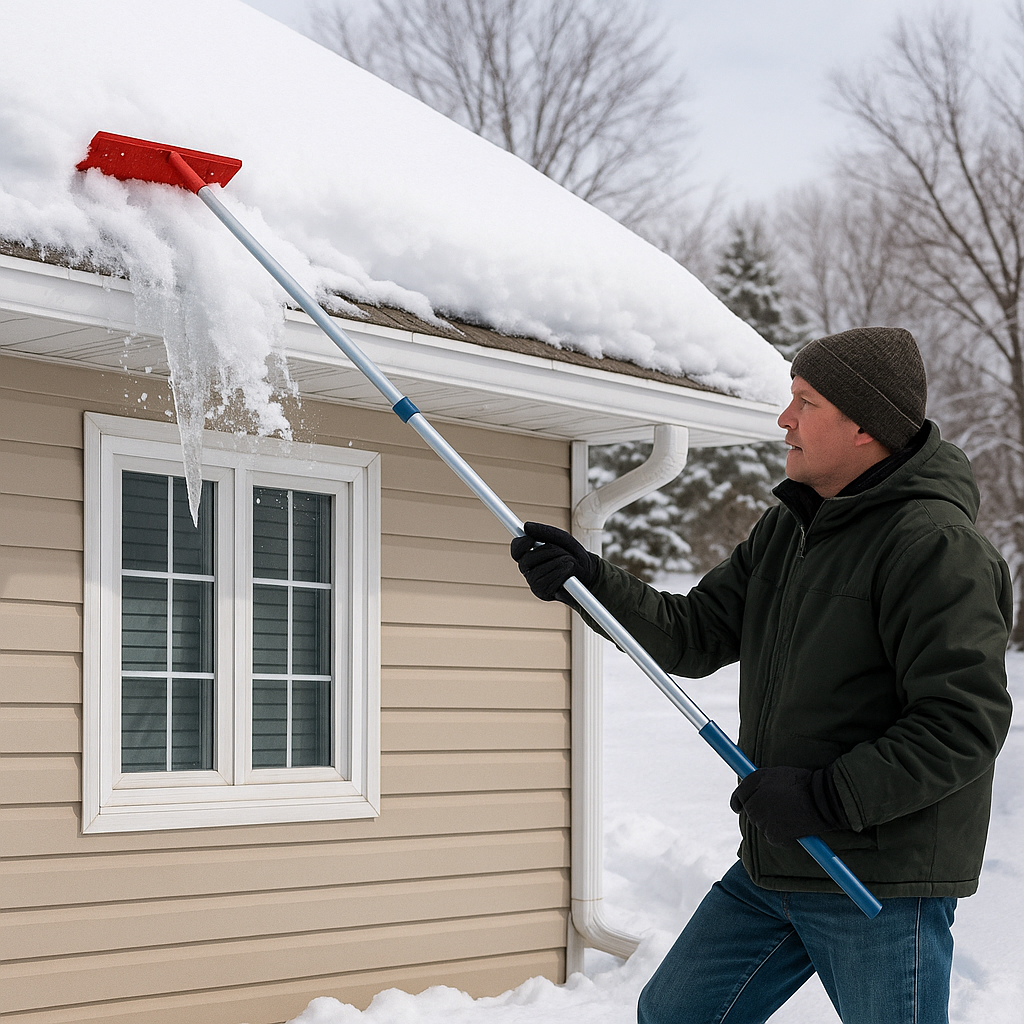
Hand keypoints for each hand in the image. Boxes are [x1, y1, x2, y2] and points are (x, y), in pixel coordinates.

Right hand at [510, 521, 596, 602]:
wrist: (589, 573)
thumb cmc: (573, 554)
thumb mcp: (562, 539)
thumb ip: (545, 532)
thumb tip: (526, 526)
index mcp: (530, 554)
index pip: (516, 550)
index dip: (521, 544)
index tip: (531, 540)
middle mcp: (528, 570)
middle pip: (527, 560)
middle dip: (548, 552)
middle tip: (563, 551)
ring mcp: (534, 583)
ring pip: (537, 572)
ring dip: (558, 563)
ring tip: (570, 562)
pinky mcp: (542, 593)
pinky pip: (546, 583)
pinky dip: (560, 575)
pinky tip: (569, 572)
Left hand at [730, 765, 849, 847]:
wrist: (822, 799)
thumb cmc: (804, 784)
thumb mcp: (778, 773)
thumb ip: (761, 782)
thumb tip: (752, 790)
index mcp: (755, 781)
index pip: (739, 795)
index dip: (738, 802)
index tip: (737, 807)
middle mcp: (754, 800)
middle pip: (750, 811)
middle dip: (760, 811)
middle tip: (779, 810)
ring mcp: (762, 818)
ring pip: (761, 825)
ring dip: (772, 823)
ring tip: (791, 815)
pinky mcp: (772, 834)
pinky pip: (772, 837)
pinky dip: (781, 836)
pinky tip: (794, 828)